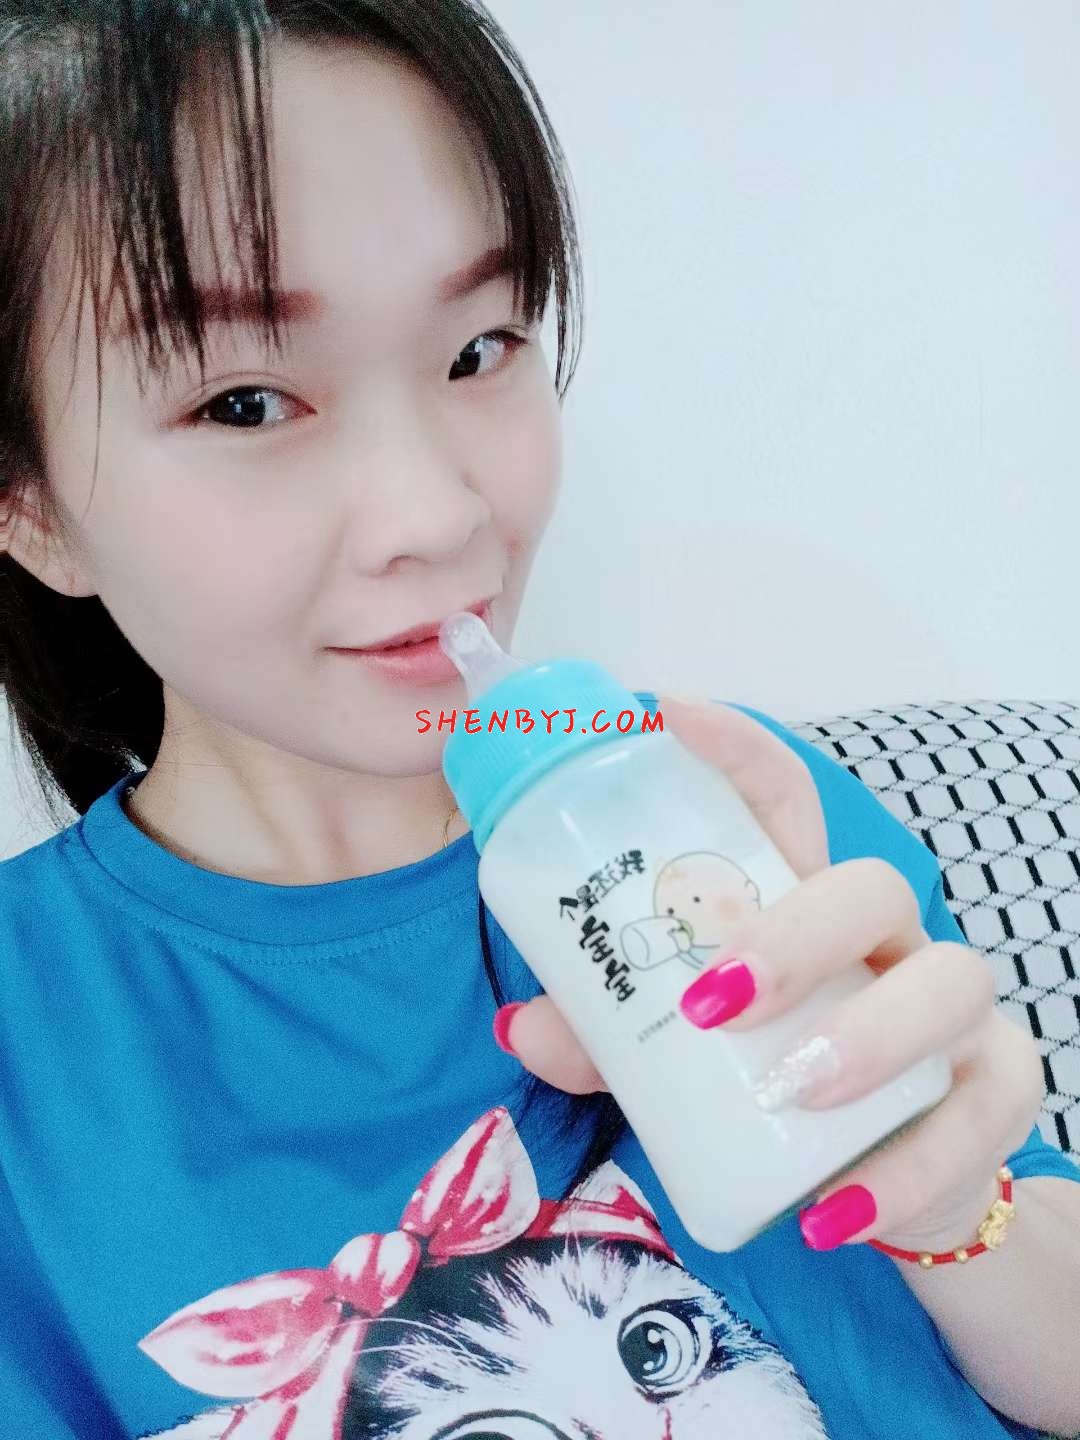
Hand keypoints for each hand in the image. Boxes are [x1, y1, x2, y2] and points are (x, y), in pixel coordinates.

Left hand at [494, 697, 1045, 1253]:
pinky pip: (977, 1114)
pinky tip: (834, 1212)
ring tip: (790, 1089)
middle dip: (794, 930)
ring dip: (868, 1033)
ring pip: (949, 981)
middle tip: (712, 999)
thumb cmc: (765, 1084)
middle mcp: (883, 938)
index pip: (783, 801)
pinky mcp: (993, 1094)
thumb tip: (520, 1021)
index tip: (666, 716)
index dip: (734, 753)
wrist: (879, 1182)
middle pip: (869, 885)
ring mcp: (950, 1012)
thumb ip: (602, 1039)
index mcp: (800, 903)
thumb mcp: (674, 1059)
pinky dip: (908, 1168)